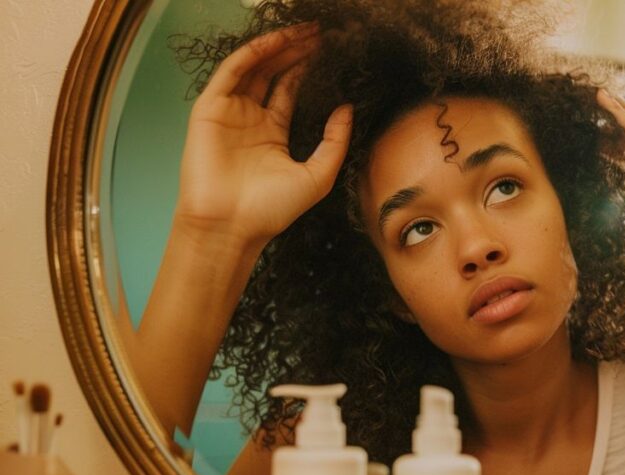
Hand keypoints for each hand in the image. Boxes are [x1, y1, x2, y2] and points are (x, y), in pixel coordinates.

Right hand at [177, 23, 352, 246]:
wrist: (232, 226)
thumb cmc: (271, 210)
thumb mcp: (318, 175)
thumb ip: (335, 142)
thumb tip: (348, 109)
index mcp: (273, 133)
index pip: (290, 89)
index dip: (307, 68)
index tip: (329, 50)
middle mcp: (250, 119)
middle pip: (273, 73)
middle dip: (296, 51)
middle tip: (319, 33)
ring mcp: (230, 112)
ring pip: (254, 67)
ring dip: (277, 47)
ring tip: (303, 32)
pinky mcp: (211, 110)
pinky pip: (231, 72)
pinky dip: (252, 54)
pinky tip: (275, 43)